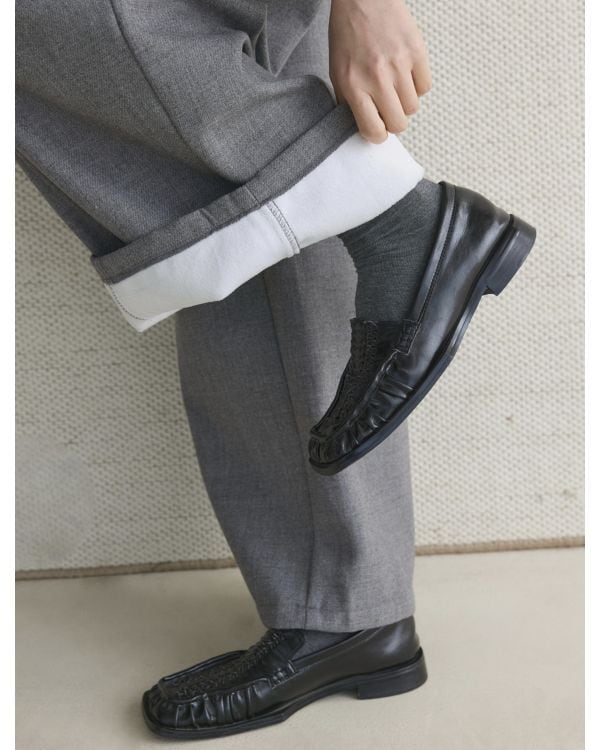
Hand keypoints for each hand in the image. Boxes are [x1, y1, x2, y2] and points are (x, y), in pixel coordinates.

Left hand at [328, 0, 431, 142]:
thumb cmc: (347, 35)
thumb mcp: (337, 72)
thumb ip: (348, 102)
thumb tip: (362, 126)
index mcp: (354, 86)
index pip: (374, 131)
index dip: (377, 135)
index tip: (377, 129)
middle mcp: (377, 78)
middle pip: (398, 124)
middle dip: (393, 121)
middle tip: (387, 109)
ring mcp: (399, 65)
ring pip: (413, 107)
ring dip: (404, 103)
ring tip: (394, 87)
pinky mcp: (417, 52)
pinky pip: (425, 87)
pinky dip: (417, 86)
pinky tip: (405, 75)